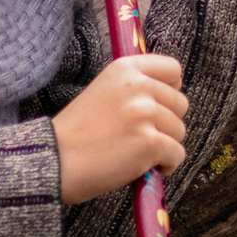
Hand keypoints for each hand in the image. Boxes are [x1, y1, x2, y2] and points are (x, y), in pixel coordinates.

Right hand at [53, 54, 187, 202]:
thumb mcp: (102, 92)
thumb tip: (168, 97)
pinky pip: (177, 154)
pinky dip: (165, 166)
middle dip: (167, 123)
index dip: (171, 90)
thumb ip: (133, 88)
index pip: (173, 69)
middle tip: (140, 136)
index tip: (160, 106)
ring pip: (180, 131)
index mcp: (125, 69)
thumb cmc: (76, 134)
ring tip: (135, 152)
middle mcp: (138, 86)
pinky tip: (141, 168)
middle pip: (180, 103)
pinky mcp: (151, 142)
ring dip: (164, 146)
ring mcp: (145, 113)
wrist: (56, 160)